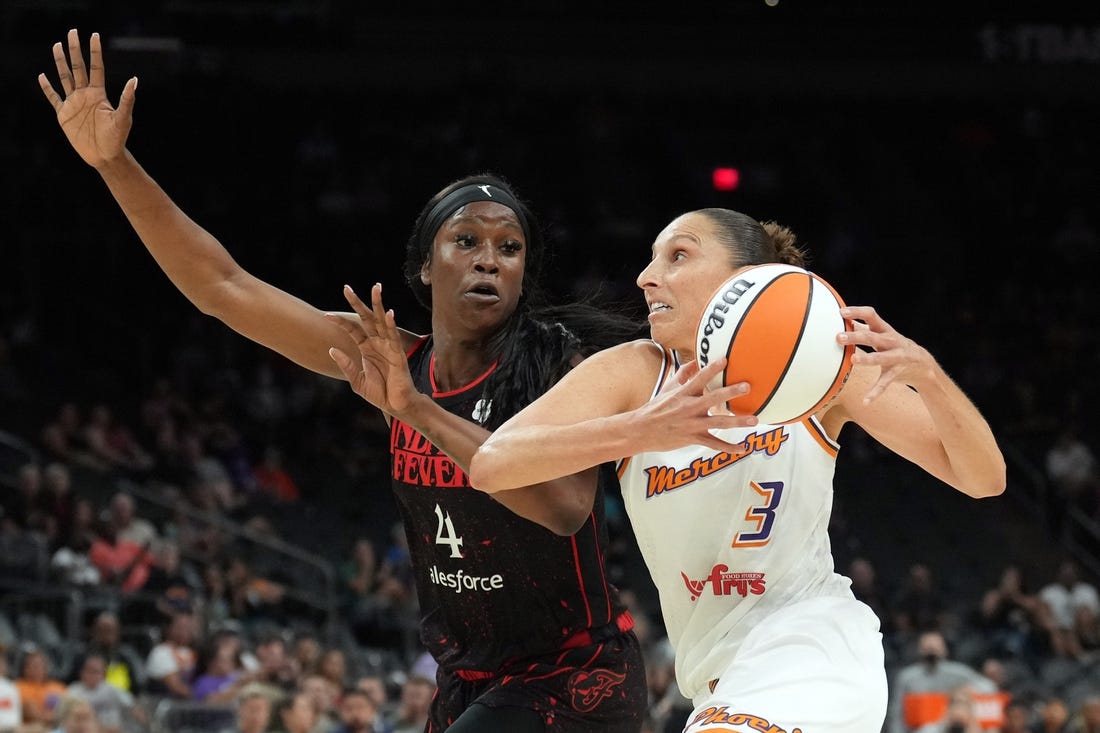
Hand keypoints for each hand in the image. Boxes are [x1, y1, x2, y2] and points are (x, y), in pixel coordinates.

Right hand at [39, 29, 135, 167]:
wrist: (105, 156)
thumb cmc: (117, 138)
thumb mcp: (123, 118)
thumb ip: (127, 99)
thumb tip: (135, 80)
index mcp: (99, 94)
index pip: (96, 67)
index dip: (95, 52)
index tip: (94, 35)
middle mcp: (85, 95)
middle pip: (78, 68)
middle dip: (74, 50)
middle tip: (72, 32)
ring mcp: (74, 103)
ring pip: (65, 78)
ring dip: (60, 62)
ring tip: (56, 45)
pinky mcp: (64, 114)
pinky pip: (54, 98)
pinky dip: (47, 87)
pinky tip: (42, 76)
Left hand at [327, 283, 422, 417]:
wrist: (396, 405)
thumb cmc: (379, 394)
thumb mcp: (357, 380)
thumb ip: (346, 365)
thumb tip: (331, 349)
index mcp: (367, 348)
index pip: (352, 330)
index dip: (340, 322)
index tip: (326, 315)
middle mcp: (377, 343)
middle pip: (367, 318)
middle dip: (358, 303)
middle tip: (346, 288)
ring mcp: (388, 347)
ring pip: (382, 321)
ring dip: (378, 304)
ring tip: (375, 288)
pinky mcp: (397, 354)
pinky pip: (393, 337)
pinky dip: (391, 324)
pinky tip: (388, 313)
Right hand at [636, 357, 756, 452]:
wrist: (641, 430)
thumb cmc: (655, 408)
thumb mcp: (668, 387)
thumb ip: (683, 373)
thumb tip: (695, 361)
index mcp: (684, 393)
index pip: (700, 377)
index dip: (712, 368)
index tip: (725, 360)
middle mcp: (690, 407)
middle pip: (713, 398)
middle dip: (731, 392)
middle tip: (747, 387)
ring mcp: (692, 424)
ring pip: (719, 422)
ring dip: (738, 421)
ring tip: (754, 420)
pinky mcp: (693, 438)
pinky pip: (714, 444)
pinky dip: (729, 448)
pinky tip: (742, 449)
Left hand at [839, 305, 935, 403]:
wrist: (923, 364)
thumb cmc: (894, 345)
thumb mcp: (882, 334)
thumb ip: (864, 327)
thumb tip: (844, 319)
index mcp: (885, 330)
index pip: (871, 316)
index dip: (857, 312)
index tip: (842, 312)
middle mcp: (891, 341)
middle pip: (872, 337)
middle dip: (856, 337)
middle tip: (839, 338)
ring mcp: (896, 357)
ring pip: (880, 358)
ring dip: (867, 359)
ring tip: (853, 361)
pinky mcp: (897, 373)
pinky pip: (885, 383)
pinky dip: (875, 393)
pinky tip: (865, 401)